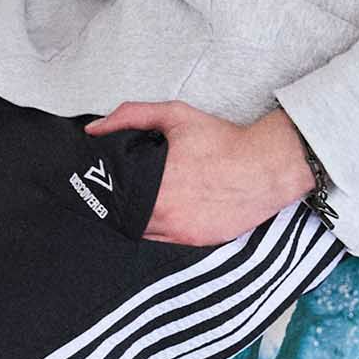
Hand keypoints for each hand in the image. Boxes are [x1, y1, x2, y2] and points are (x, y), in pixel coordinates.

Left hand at [84, 101, 317, 245]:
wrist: (265, 168)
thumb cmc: (222, 141)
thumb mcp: (175, 116)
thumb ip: (130, 116)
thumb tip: (93, 130)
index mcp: (155, 183)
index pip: (113, 197)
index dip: (106, 192)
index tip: (105, 183)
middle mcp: (164, 213)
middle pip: (124, 218)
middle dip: (120, 207)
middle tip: (123, 193)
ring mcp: (180, 232)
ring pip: (143, 233)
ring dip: (138, 221)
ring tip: (145, 202)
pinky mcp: (196, 242)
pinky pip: (166, 241)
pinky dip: (161, 230)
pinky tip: (166, 214)